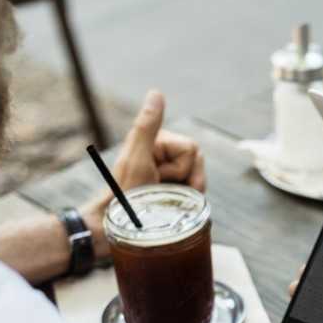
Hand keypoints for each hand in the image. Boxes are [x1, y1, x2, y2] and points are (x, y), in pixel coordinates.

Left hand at [80, 90, 206, 258]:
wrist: (121, 229)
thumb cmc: (125, 195)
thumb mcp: (138, 159)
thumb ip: (148, 126)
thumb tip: (157, 93)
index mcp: (158, 143)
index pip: (192, 148)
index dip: (179, 166)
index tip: (156, 175)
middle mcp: (166, 156)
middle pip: (198, 161)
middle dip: (186, 180)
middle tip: (160, 190)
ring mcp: (172, 175)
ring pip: (201, 179)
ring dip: (187, 194)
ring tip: (165, 201)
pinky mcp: (176, 193)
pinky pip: (198, 194)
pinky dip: (189, 203)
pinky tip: (172, 208)